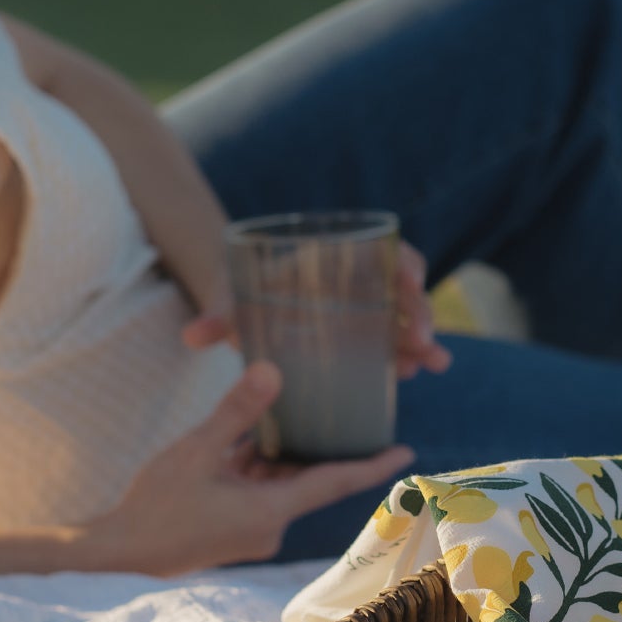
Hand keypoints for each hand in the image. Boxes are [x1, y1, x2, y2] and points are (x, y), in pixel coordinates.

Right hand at [85, 361, 415, 574]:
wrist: (118, 556)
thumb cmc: (157, 507)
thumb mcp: (197, 450)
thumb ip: (237, 410)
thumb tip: (271, 368)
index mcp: (272, 511)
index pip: (335, 483)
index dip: (373, 466)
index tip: (407, 452)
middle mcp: (270, 527)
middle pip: (307, 480)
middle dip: (317, 448)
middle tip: (339, 408)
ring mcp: (251, 532)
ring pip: (279, 486)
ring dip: (279, 457)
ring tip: (286, 413)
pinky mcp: (232, 532)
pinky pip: (258, 495)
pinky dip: (257, 470)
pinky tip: (245, 441)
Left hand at [181, 240, 453, 380]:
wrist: (237, 301)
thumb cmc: (237, 291)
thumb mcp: (231, 300)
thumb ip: (217, 317)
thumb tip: (191, 337)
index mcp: (330, 258)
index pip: (381, 250)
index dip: (401, 262)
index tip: (410, 280)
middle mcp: (354, 280)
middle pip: (401, 286)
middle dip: (417, 312)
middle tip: (421, 340)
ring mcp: (362, 309)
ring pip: (404, 317)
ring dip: (421, 338)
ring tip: (430, 363)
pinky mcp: (361, 337)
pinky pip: (394, 342)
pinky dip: (409, 355)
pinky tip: (417, 372)